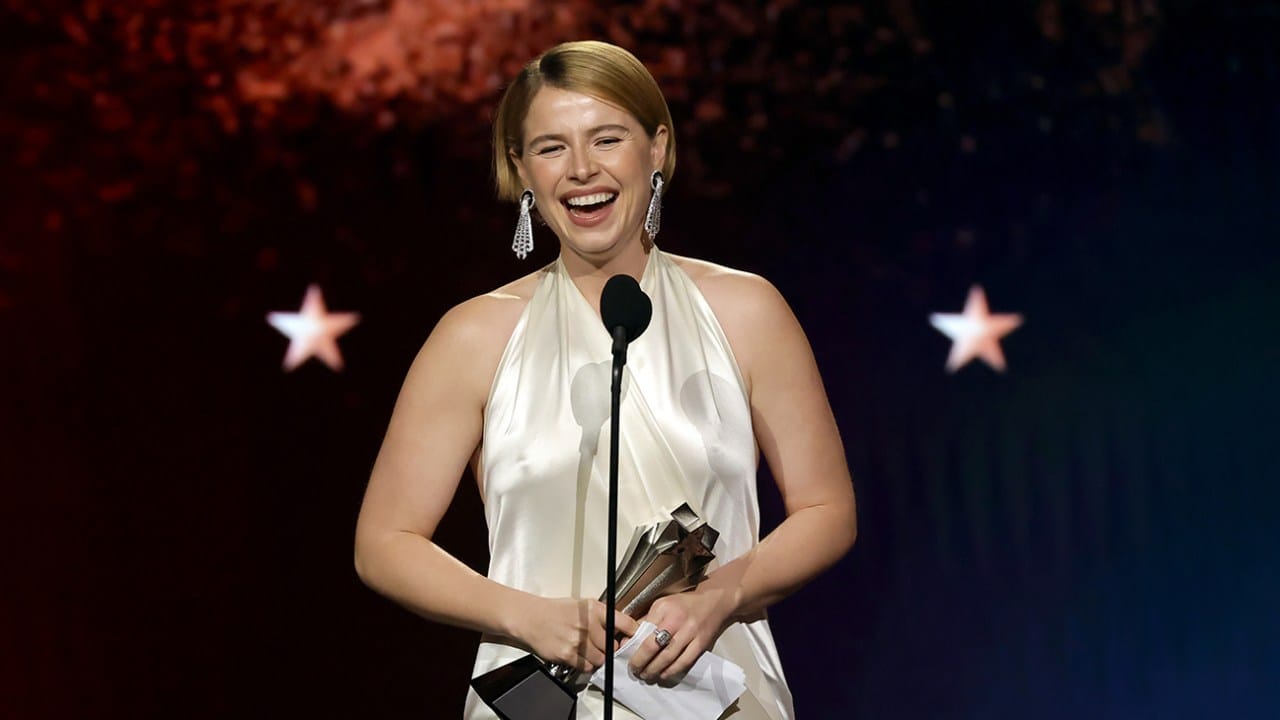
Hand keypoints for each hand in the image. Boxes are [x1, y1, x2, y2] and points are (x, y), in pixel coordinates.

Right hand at [514, 597, 639, 673]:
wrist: (531, 618)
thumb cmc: (556, 611)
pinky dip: (586, 664)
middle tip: (605, 647)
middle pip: (613, 646)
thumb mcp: (583, 605)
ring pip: (602, 659)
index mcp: (595, 609)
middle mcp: (589, 624)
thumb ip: (603, 616)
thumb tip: (622, 629)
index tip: (634, 639)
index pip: (625, 624)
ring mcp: (578, 641)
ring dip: (598, 658)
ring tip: (588, 650)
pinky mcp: (568, 655)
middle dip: (611, 649)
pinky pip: (587, 666)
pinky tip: (579, 655)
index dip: (632, 634)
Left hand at [628, 587, 734, 683]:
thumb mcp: (663, 604)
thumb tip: (630, 638)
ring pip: (667, 657)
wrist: (716, 602)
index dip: (633, 647)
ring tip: (647, 674)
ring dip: (654, 669)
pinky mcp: (701, 643)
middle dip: (641, 662)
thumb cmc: (686, 604)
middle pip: (653, 646)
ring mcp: (690, 632)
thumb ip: (647, 620)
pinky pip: (683, 661)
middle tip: (635, 670)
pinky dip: (671, 670)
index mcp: (663, 608)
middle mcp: (676, 619)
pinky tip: (664, 674)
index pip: (643, 630)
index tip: (627, 656)